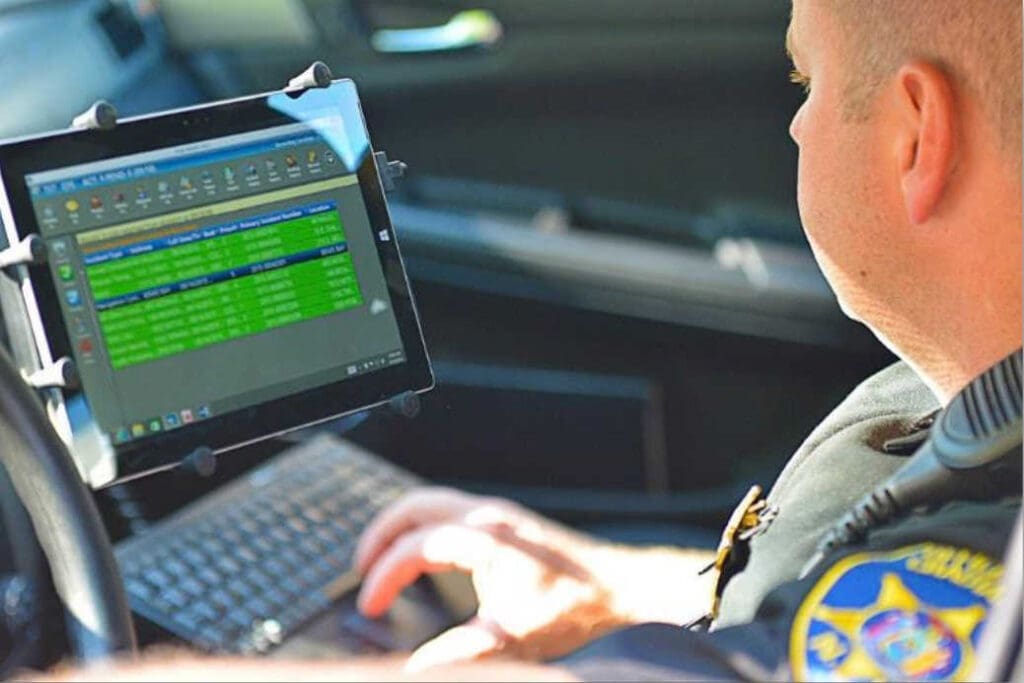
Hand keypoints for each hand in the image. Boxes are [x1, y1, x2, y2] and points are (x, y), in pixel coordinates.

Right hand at [354, 487, 714, 670]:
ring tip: (385, 557)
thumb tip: (414, 669)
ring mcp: (499, 515)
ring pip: (433, 502)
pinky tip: (428, 554)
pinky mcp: (509, 522)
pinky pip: (451, 510)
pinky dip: (426, 525)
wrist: (622, 589)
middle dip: (380, 534)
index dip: (383, 577)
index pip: (414, 547)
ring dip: (402, 526)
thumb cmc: (575, 609)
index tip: (371, 606)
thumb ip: (459, 653)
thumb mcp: (512, 639)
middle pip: (415, 506)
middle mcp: (488, 516)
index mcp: (483, 539)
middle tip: (361, 567)